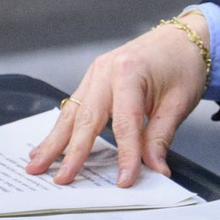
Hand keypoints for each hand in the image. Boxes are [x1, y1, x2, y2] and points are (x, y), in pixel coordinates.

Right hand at [24, 13, 209, 186]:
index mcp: (129, 73)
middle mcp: (105, 71)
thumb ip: (160, 138)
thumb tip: (154, 169)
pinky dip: (61, 128)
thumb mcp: (179, 103)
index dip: (125, 155)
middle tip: (60, 179)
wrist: (183, 38)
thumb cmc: (183, 64)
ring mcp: (95, 73)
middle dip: (71, 152)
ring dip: (54, 141)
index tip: (124, 181)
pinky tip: (48, 144)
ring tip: (37, 164)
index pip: (124, 124)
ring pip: (71, 112)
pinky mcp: (93, 78)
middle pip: (85, 118)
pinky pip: (74, 106)